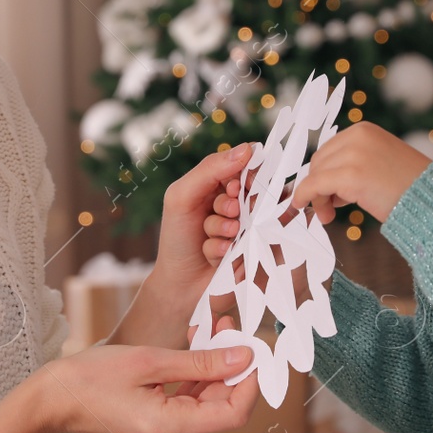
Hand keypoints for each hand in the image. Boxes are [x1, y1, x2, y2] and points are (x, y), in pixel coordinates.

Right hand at [39, 339, 259, 432]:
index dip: (250, 383)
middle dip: (234, 367)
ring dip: (216, 365)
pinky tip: (194, 342)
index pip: (234, 413)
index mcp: (172, 426)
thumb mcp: (151, 360)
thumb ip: (200, 362)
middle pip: (224, 405)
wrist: (54, 397)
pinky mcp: (159, 419)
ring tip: (212, 326)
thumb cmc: (92, 378)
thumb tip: (243, 357)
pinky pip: (190, 399)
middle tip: (229, 327)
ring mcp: (166, 429)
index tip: (252, 350)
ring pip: (208, 399)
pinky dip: (197, 373)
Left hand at [110, 142, 255, 347]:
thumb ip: (210, 169)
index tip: (234, 187)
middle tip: (220, 214)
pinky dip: (225, 248)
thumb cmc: (176, 237)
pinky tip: (212, 256)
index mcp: (221, 184)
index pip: (248, 166)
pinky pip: (252, 242)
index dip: (246, 175)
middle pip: (256, 191)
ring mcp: (248, 228)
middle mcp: (239, 203)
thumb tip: (247, 149)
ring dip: (225, 229)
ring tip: (208, 238)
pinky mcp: (255, 251)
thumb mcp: (182, 196)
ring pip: (254, 218)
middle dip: (232, 205)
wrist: (177, 284)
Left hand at [290, 121, 431, 223]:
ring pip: (316, 175)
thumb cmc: (411, 188)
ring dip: (318, 197)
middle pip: (320, 161)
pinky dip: (304, 195)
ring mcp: (354, 154)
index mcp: (365, 130)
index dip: (325, 174)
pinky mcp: (350, 175)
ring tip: (329, 215)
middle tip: (328, 210)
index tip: (329, 194)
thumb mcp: (380, 164)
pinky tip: (301, 206)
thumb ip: (353, 166)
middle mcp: (358, 136)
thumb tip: (324, 185)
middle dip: (319, 186)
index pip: (329, 150)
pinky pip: (314, 185)